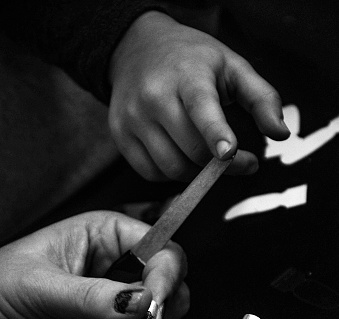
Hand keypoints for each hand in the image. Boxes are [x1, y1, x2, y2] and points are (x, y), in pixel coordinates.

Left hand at [0, 211, 187, 318]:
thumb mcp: (37, 286)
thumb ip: (94, 295)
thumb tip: (145, 301)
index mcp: (102, 241)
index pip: (160, 247)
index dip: (165, 271)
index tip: (153, 297)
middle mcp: (114, 279)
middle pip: (169, 292)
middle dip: (145, 312)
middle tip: (115, 318)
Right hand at [108, 11, 289, 181]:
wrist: (136, 49)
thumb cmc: (189, 60)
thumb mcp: (231, 67)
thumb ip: (261, 98)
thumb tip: (280, 134)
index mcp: (186, 75)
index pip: (201, 108)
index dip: (216, 134)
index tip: (229, 153)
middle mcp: (153, 97)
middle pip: (192, 150)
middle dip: (222, 166)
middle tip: (238, 160)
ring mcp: (132, 118)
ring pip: (171, 168)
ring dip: (197, 173)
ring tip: (208, 158)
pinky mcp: (121, 135)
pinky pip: (150, 173)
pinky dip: (172, 175)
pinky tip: (181, 157)